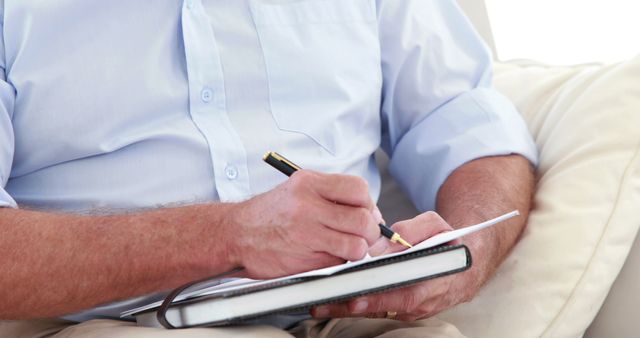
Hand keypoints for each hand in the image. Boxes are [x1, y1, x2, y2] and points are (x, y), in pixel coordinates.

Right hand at [227, 170, 381, 278]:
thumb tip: (370, 212)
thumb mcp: (298, 190)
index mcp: (309, 183)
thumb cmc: (270, 214)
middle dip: (370, 231)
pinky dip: (339, 262)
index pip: (359, 189)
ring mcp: (306, 234)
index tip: (366, 213)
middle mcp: (308, 206)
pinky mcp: (304, 260)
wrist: (235, 234)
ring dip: (357, 250)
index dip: (368, 204)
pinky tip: (326, 255)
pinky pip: (338, 263)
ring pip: (356, 245)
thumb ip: (331, 196)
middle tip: (363, 235)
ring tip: (345, 247)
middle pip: (363, 220)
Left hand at [311, 211, 478, 320]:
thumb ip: (413, 230)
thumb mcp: (437, 227)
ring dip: (346, 308)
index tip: (355, 298)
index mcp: (431, 282)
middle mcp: (419, 302)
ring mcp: (408, 310)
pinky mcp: (399, 310)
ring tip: (319, 304)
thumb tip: (384, 243)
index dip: (378, 299)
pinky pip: (375, 309)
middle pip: (381, 309)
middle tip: (323, 304)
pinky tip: (332, 301)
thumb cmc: (449, 244)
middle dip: (350, 307)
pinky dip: (353, 305)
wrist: (463, 264)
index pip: (402, 296)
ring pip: (374, 312)